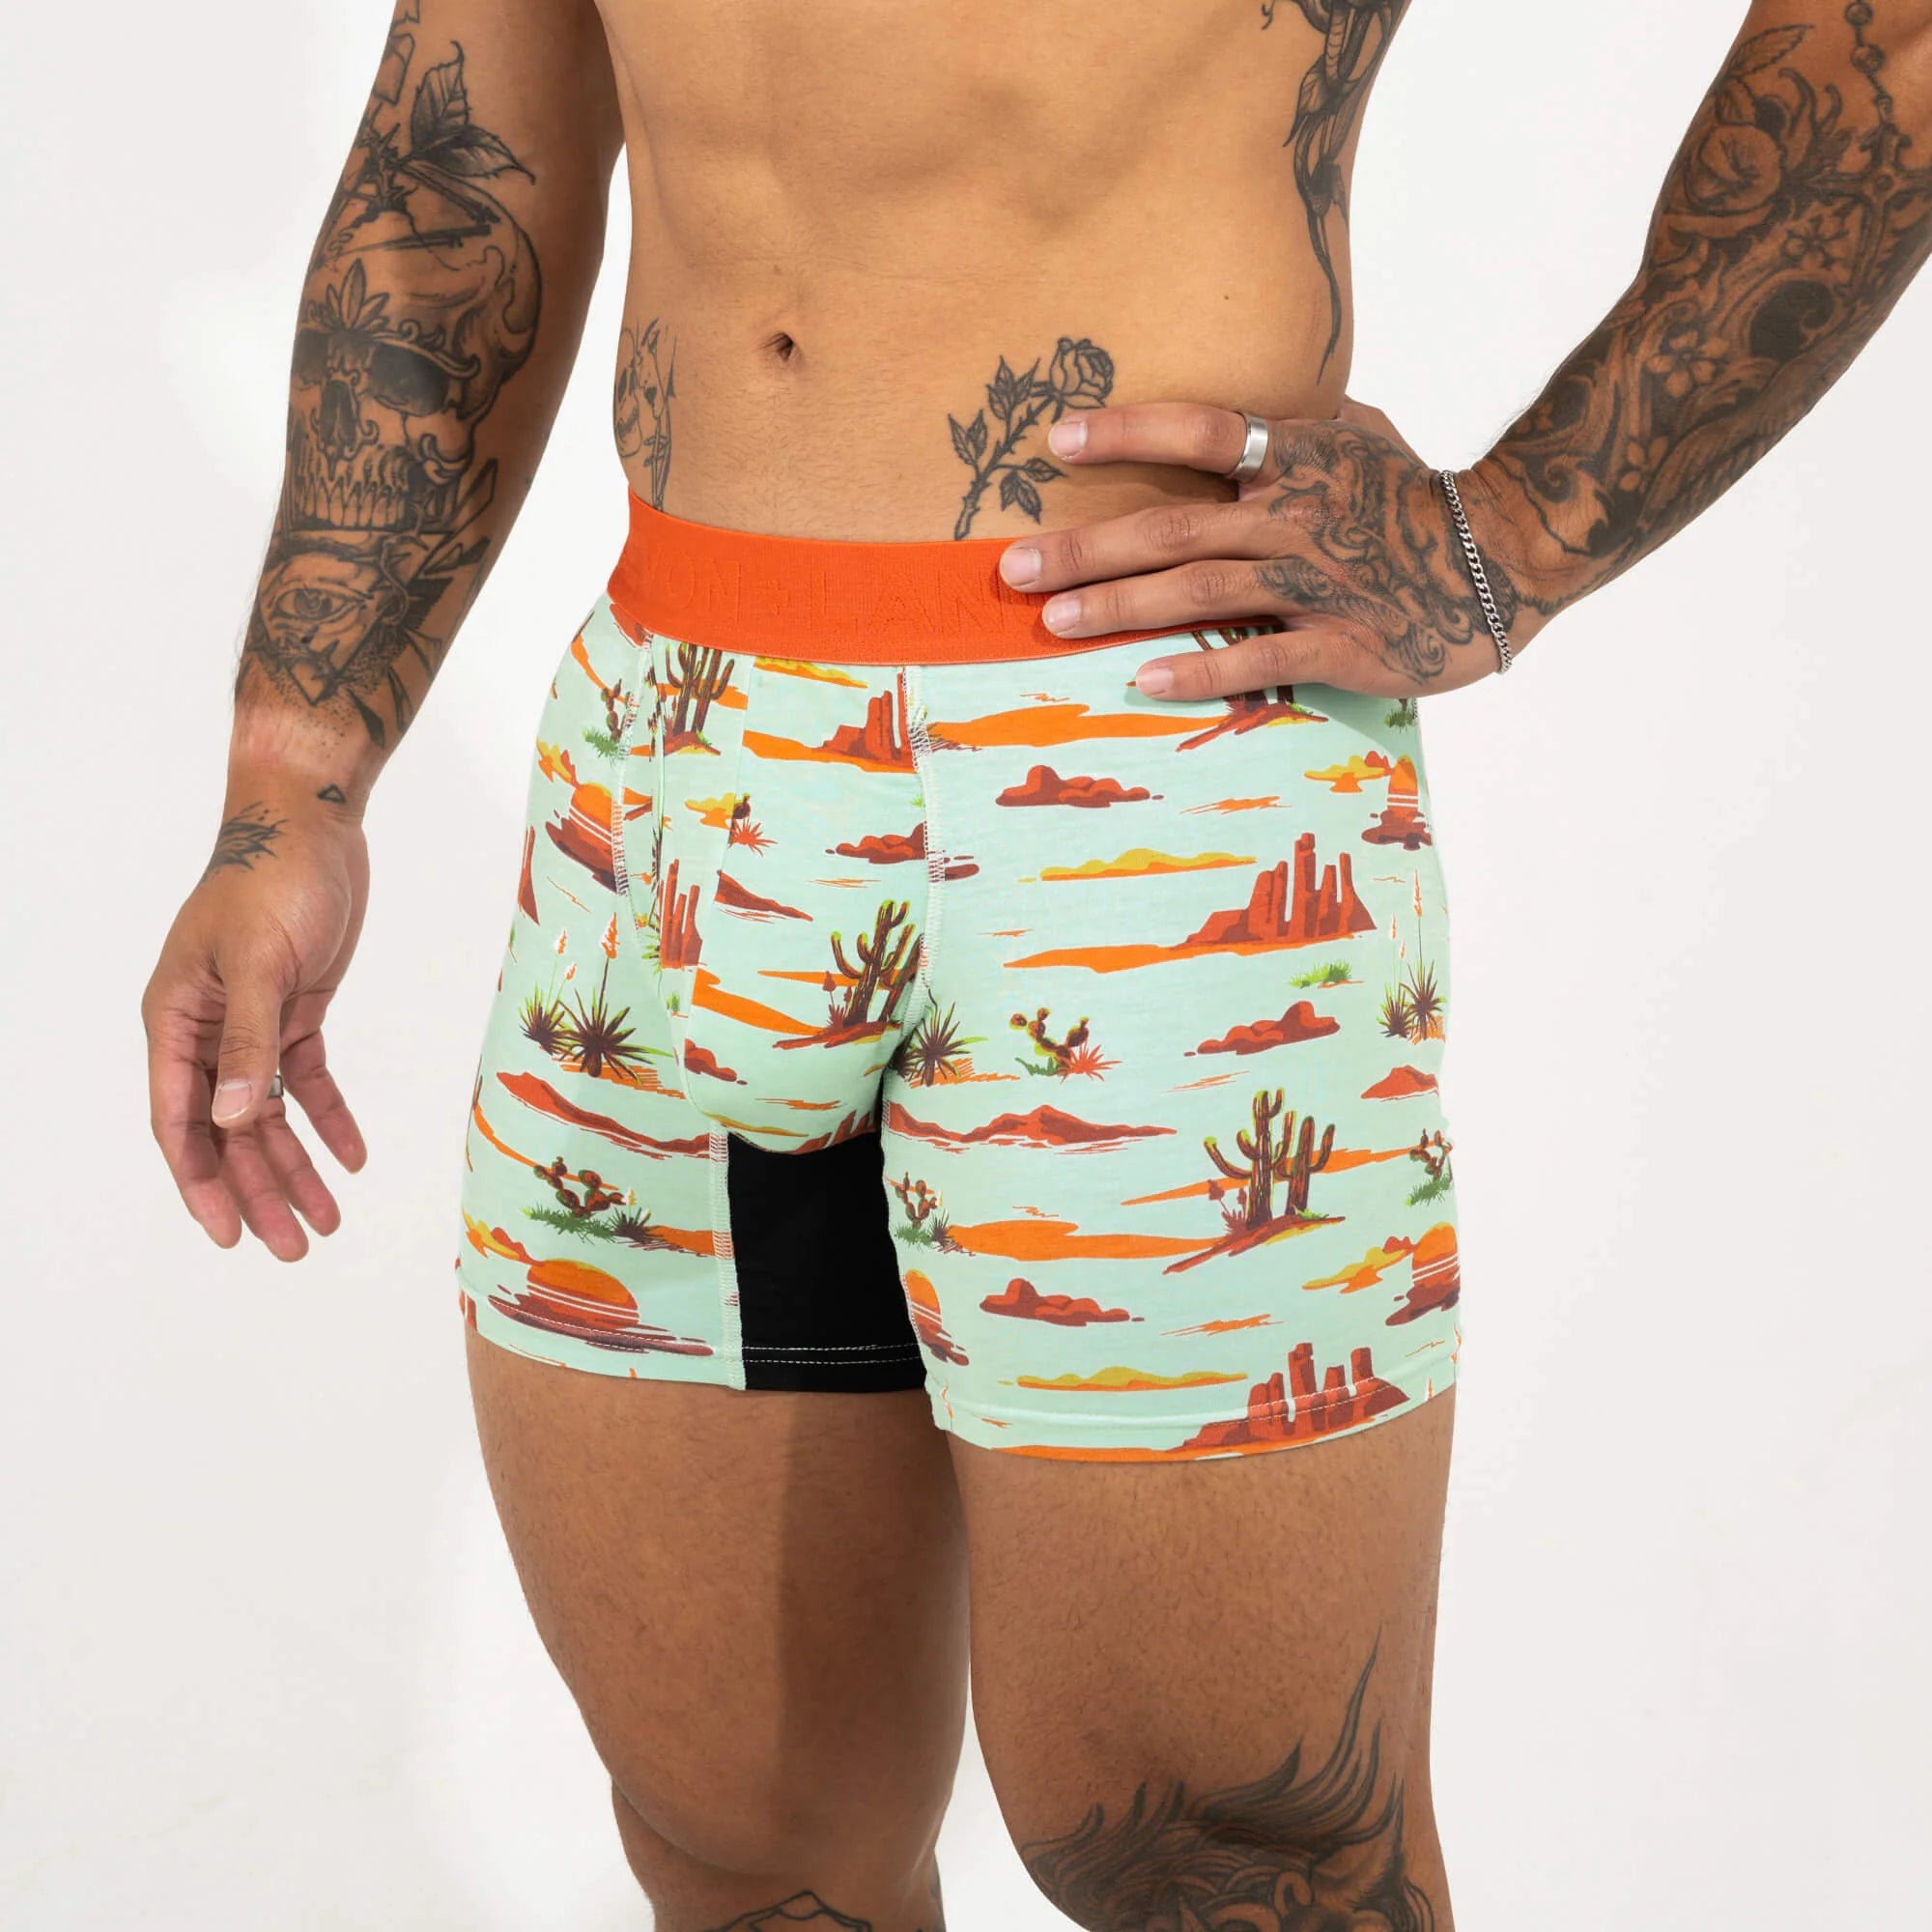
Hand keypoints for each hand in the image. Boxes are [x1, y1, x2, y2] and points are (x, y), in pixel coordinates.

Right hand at [142, 792, 369, 1260]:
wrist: (311, 824)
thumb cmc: (271, 879)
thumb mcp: (258, 962)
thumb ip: (249, 1042)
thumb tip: (237, 1121)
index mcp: (175, 1021)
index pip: (180, 1122)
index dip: (203, 1182)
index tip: (229, 1235)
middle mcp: (206, 1031)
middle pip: (230, 1131)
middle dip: (259, 1191)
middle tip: (294, 1248)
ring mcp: (252, 1023)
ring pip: (270, 1115)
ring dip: (296, 1167)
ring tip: (329, 1221)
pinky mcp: (296, 1010)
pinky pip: (308, 1079)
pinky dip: (328, 1118)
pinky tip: (352, 1157)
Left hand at [997, 396, 1541, 699]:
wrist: (1507, 557)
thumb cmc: (1418, 492)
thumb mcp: (1362, 430)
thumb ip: (1293, 417)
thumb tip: (1233, 403)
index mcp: (1300, 457)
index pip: (1204, 430)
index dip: (1128, 432)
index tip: (1056, 442)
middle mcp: (1297, 516)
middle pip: (1174, 526)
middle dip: (1086, 547)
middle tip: (1012, 566)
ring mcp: (1317, 582)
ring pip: (1200, 593)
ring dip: (1118, 607)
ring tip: (1051, 620)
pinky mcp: (1342, 644)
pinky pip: (1259, 659)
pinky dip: (1201, 671)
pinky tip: (1143, 680)